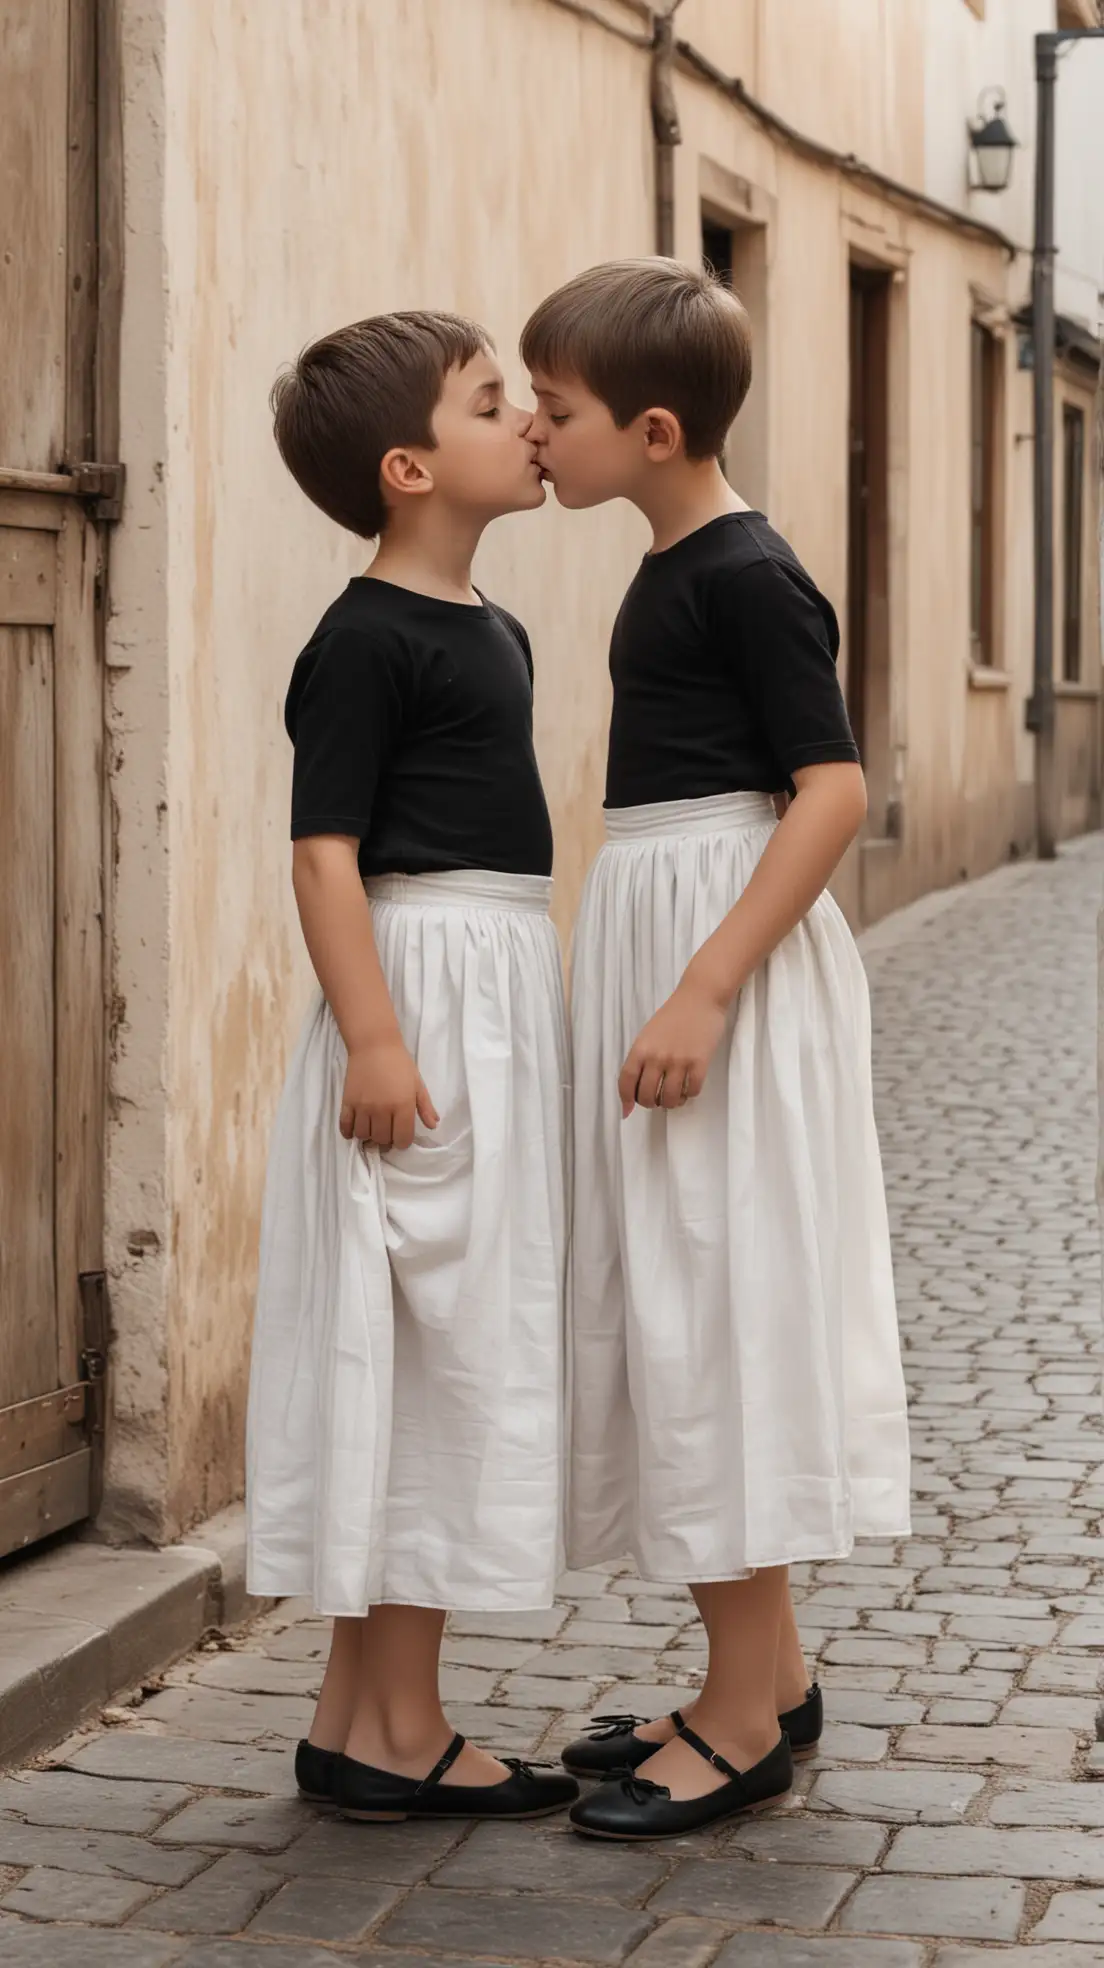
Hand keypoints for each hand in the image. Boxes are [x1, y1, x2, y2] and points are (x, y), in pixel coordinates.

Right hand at [340, 1035, 438, 1150]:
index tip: (401, 1136)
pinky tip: (356, 1128)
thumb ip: (425, 1106)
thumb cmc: (399, 1063)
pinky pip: (345, 1127)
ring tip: (373, 1127)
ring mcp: (363, 1107)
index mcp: (403, 1106)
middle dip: (386, 1140)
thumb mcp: (417, 1083)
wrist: (374, 1044)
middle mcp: (382, 1110)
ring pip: (364, 1135)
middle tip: (387, 1131)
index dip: (403, 1142)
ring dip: (369, 1136)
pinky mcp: (347, 1102)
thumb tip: (434, 1125)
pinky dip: (350, 1132)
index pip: (402, 1139)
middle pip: (382, 1140)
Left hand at [618, 975, 729, 1117]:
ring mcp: (679, 1060)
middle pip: (646, 1095)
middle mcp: (657, 1056)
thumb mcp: (649, 1034)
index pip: (626, 1081)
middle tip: (657, 1100)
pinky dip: (689, 1095)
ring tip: (674, 1096)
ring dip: (671, 1103)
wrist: (701, 997)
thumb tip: (635, 1087)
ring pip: (669, 1098)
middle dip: (650, 1104)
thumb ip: (641, 1059)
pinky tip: (689, 1087)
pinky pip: (692, 1091)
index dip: (625, 1100)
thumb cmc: (673, 1015)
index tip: (628, 1111)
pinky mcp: (700, 1062)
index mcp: (641, 1048)